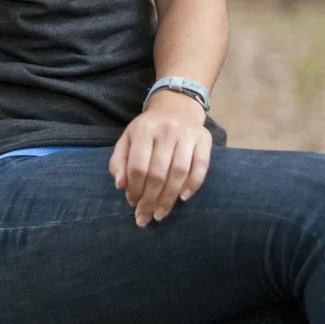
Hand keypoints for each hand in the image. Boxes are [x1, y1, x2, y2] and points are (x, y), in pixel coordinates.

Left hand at [109, 91, 211, 226]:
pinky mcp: (204, 139)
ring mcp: (187, 135)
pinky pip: (201, 166)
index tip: (132, 203)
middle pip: (158, 173)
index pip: (138, 166)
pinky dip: (193, 185)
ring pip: (179, 172)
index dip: (134, 189)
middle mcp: (167, 130)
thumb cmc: (148, 129)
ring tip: (161, 214)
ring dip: (169, 198)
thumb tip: (120, 185)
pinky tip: (183, 198)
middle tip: (145, 217)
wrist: (177, 107)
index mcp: (144, 130)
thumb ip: (119, 161)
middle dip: (150, 200)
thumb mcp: (128, 139)